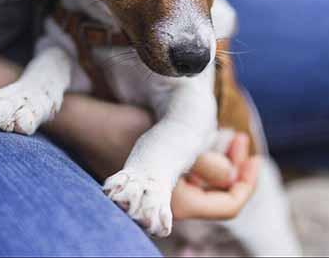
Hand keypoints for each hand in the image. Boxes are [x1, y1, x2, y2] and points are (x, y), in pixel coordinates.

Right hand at [44, 96, 258, 220]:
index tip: (252, 151)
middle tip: (238, 137)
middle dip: (235, 168)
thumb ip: (203, 160)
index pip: (229, 205)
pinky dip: (200, 161)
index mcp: (174, 201)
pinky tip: (199, 137)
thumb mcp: (164, 137)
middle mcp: (168, 205)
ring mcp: (160, 194)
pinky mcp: (152, 181)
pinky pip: (188, 177)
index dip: (247, 181)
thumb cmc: (116, 126)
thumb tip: (230, 173)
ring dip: (219, 162)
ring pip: (204, 186)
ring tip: (222, 134)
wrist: (75, 123)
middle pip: (219, 195)